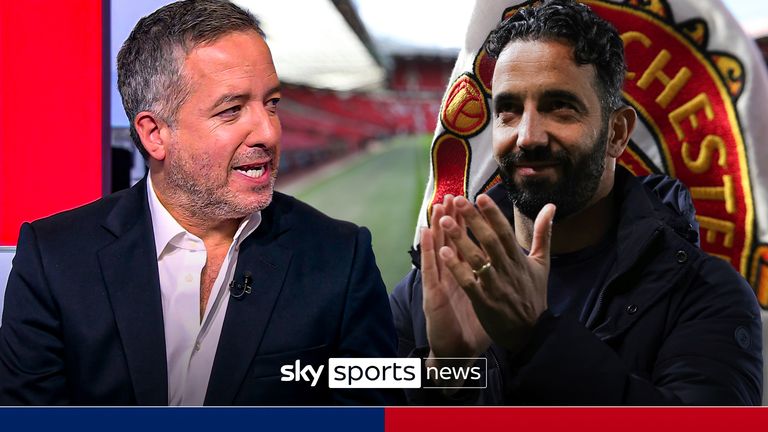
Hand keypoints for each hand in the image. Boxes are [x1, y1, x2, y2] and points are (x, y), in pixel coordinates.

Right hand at [421, 195, 491, 366]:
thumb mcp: (486, 298)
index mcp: (465, 273)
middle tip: (452, 192)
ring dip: (436, 225)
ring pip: (437, 249)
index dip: (467, 220)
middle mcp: (450, 274)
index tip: (471, 198)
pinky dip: (428, 251)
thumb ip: (495, 277)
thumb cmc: (472, 324)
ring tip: (436, 204)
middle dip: (451, 216)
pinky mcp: (433, 295)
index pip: (465, 241)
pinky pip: (430, 270)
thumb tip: (509, 261)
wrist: (458, 351)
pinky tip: (426, 234)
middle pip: (449, 240)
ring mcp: (440, 282)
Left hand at [438, 195, 554, 353]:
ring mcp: (495, 286)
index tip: (480, 197)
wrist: (532, 332)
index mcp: (519, 259)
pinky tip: (443, 252)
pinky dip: (456, 267)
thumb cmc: (534, 295)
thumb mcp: (542, 263)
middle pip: (489, 240)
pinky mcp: (484, 301)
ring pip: (477, 258)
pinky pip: (469, 281)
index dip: (493, 214)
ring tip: (445, 221)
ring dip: (460, 238)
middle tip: (458, 200)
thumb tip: (551, 206)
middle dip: (473, 219)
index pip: (505, 231)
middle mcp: (507, 269)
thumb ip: (543, 233)